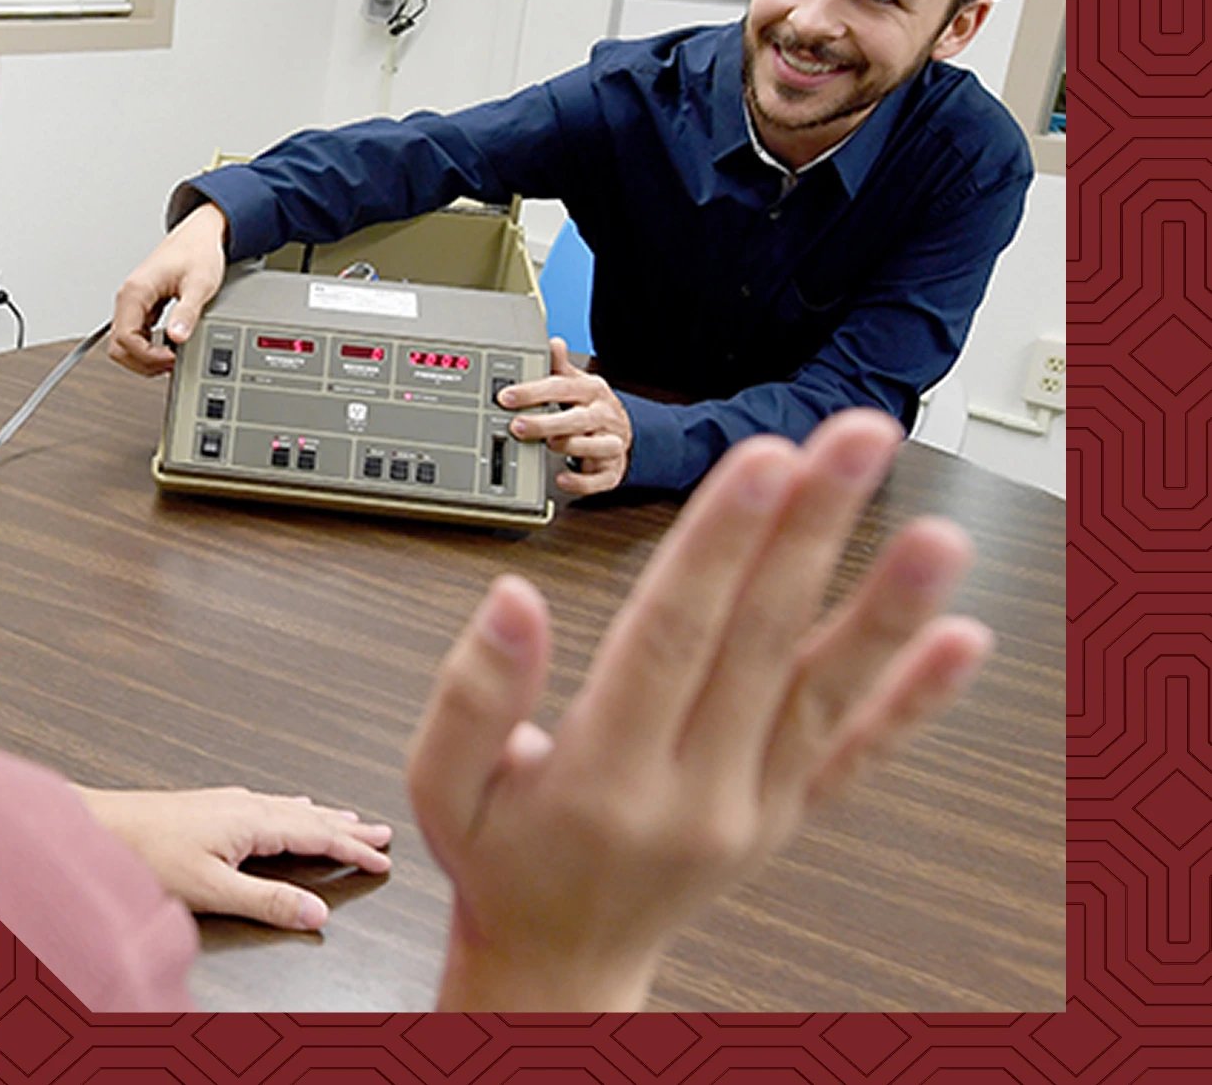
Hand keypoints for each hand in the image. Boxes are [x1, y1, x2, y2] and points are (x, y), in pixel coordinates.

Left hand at [74, 785, 392, 930]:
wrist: (101, 826)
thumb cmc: (148, 855)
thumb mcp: (212, 889)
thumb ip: (267, 901)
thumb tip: (318, 912)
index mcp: (254, 820)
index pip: (318, 835)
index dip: (353, 848)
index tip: (383, 859)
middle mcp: (248, 805)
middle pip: (312, 816)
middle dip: (349, 827)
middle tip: (383, 833)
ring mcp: (230, 803)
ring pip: (293, 807)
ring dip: (325, 817)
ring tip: (349, 820)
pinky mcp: (214, 806)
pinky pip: (272, 803)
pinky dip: (295, 809)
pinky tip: (291, 807)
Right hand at [108, 203, 227, 375]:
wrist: (200, 235)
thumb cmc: (198, 252)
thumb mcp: (199, 284)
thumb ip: (187, 311)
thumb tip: (177, 337)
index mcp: (136, 291)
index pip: (124, 338)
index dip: (146, 356)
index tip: (171, 360)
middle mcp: (129, 297)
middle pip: (118, 346)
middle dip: (142, 362)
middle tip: (171, 365)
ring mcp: (134, 303)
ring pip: (125, 343)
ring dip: (145, 358)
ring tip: (171, 359)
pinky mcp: (144, 306)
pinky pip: (137, 335)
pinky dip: (150, 348)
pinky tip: (170, 349)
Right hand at [408, 409, 991, 1009]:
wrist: (564, 965)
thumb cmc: (500, 862)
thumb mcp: (440, 788)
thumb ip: (470, 695)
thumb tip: (512, 598)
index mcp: (602, 775)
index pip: (671, 637)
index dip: (721, 545)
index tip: (764, 459)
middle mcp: (694, 791)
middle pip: (761, 641)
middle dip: (812, 531)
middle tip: (859, 439)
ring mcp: (753, 806)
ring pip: (825, 692)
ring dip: (885, 607)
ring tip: (940, 534)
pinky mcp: (786, 814)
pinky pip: (857, 754)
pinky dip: (914, 701)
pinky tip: (962, 639)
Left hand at [498, 338, 632, 494]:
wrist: (623, 432)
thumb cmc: (591, 407)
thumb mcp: (577, 383)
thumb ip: (560, 367)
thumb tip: (553, 342)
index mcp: (592, 391)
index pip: (563, 387)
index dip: (534, 391)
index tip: (506, 397)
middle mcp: (603, 416)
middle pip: (578, 418)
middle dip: (547, 422)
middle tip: (517, 426)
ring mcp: (611, 443)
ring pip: (596, 446)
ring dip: (571, 446)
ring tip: (548, 445)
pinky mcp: (611, 470)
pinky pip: (598, 478)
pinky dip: (580, 481)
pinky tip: (561, 479)